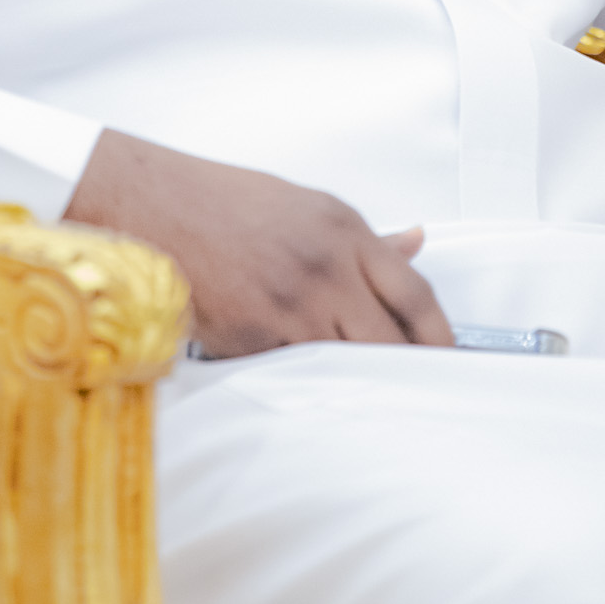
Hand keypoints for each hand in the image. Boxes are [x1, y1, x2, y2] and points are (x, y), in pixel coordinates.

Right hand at [65, 129, 454, 357]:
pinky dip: (301, 383)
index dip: (440, 337)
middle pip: (389, 342)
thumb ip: (365, 238)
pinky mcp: (251, 340)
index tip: (450, 359)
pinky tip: (304, 387)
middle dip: (403, 371)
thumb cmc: (226, 203)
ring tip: (364, 400)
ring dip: (354, 384)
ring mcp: (288, 308)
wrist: (154, 206)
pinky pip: (292, 375)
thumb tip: (416, 243)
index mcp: (345, 233)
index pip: (416, 294)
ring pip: (344, 366)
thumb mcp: (308, 207)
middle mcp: (324, 270)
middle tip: (414, 393)